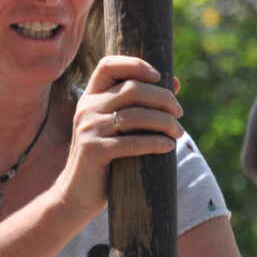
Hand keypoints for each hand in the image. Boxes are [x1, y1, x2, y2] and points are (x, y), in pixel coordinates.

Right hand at [54, 55, 182, 216]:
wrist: (77, 192)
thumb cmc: (105, 158)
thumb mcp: (118, 127)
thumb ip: (140, 105)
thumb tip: (176, 83)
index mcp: (91, 97)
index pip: (108, 65)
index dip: (135, 64)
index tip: (159, 76)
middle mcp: (87, 108)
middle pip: (132, 89)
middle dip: (163, 99)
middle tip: (179, 113)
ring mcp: (88, 128)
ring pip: (136, 115)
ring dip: (165, 122)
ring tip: (178, 132)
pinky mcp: (94, 150)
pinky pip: (132, 143)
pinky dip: (155, 143)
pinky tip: (168, 147)